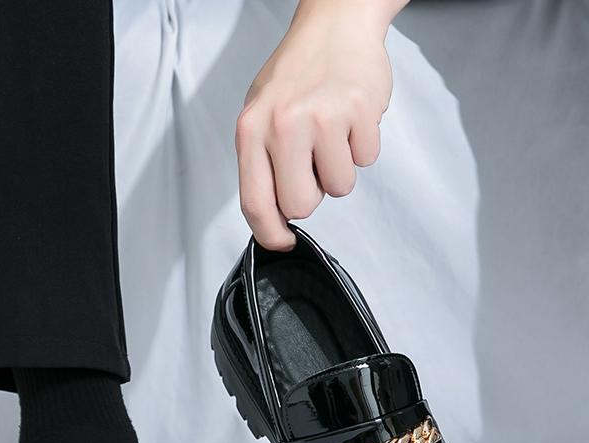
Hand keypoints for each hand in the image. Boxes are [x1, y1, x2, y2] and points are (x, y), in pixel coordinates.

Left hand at [236, 0, 407, 249]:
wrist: (335, 24)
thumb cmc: (296, 76)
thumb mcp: (260, 116)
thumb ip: (261, 165)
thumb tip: (274, 217)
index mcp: (251, 130)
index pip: (256, 202)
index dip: (270, 234)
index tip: (282, 242)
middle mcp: (284, 125)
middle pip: (300, 205)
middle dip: (311, 194)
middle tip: (312, 164)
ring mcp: (323, 117)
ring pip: (339, 187)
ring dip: (339, 169)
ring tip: (333, 134)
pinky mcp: (360, 111)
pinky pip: (367, 160)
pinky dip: (362, 147)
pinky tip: (351, 119)